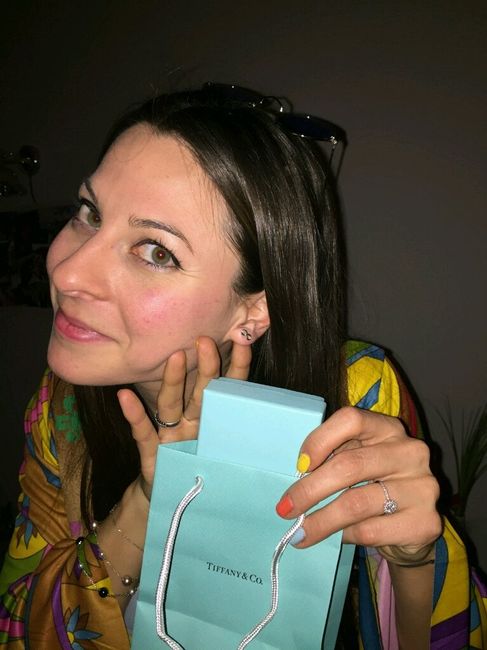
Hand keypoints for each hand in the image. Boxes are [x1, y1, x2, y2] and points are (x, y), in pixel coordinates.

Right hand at [117, 337, 250, 500]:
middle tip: (206, 341)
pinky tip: (124, 396)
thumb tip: (274, 416)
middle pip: (200, 391)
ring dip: (173, 381)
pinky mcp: (151, 451)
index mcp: (214, 421)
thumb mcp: (223, 455)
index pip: (227, 390)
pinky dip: (133, 414)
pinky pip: (142, 431)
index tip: (242, 342)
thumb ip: (238, 435)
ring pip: (172, 403)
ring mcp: (171, 434)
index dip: (236, 368)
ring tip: (175, 358)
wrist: (174, 502)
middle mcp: (192, 422)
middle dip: (205, 366)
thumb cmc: (201, 473)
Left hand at [275, 407, 441, 559]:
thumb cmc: (374, 485)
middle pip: (350, 465)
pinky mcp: (426, 522)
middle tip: (286, 509)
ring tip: (300, 533)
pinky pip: (371, 530)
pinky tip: (337, 538)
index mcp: (388, 428)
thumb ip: (334, 459)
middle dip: (310, 490)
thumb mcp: (357, 461)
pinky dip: (346, 535)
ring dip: (321, 521)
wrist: (412, 526)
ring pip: (357, 503)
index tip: (300, 465)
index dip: (320, 440)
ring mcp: (423, 486)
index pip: (351, 419)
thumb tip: (297, 479)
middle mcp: (410, 451)